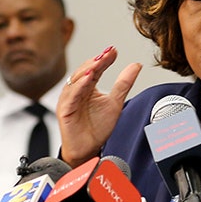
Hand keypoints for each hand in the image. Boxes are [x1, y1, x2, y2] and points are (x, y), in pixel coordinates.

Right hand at [56, 45, 141, 166]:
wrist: (88, 149)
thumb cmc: (97, 128)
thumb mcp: (115, 102)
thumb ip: (123, 84)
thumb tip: (136, 65)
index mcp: (87, 87)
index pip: (95, 69)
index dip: (104, 59)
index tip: (114, 51)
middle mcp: (76, 90)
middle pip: (85, 71)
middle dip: (96, 61)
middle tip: (108, 53)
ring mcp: (69, 99)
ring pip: (76, 80)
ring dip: (87, 70)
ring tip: (98, 62)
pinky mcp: (64, 110)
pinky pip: (71, 96)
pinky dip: (79, 86)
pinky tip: (87, 78)